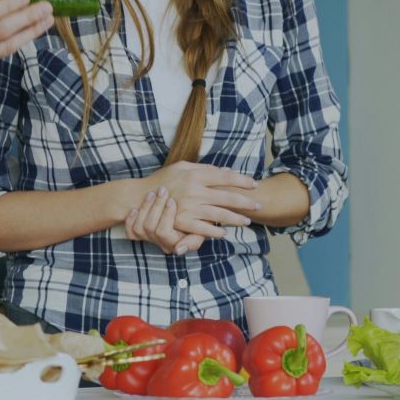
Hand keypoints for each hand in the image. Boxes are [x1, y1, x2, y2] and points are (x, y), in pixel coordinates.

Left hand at [122, 187, 206, 255]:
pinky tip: (136, 207)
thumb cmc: (198, 216)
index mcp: (176, 243)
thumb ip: (195, 238)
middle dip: (155, 206)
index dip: (166, 216)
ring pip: (139, 227)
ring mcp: (150, 239)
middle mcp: (162, 244)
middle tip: (163, 190)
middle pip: (150, 228)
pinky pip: (130, 232)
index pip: (164, 232)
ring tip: (153, 193)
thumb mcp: (203, 226)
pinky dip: (130, 219)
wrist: (186, 207)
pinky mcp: (140, 235)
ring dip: (145, 207)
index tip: (172, 200)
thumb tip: (178, 250)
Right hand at [141, 162, 260, 239]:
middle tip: (258, 205)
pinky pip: (204, 228)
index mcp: (195, 174)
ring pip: (220, 214)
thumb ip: (202, 168)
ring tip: (246, 221)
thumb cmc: (163, 179)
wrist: (141, 197)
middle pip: (227, 196)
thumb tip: (222, 170)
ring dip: (236, 219)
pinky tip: (225, 232)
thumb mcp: (182, 167)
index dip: (242, 181)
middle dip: (245, 201)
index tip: (254, 184)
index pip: (225, 176)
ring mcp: (189, 207)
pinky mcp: (183, 222)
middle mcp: (194, 190)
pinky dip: (216, 231)